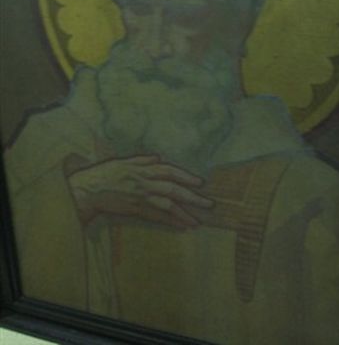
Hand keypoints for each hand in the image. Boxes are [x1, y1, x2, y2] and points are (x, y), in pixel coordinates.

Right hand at [68, 155, 213, 228]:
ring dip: (184, 213)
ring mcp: (140, 196)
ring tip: (198, 221)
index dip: (186, 176)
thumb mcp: (122, 161)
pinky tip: (181, 226)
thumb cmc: (102, 174)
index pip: (169, 170)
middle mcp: (144, 181)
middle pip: (173, 188)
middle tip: (208, 204)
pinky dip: (170, 221)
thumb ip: (142, 159)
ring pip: (167, 204)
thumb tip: (158, 157)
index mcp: (142, 167)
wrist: (85, 190)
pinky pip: (156, 217)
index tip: (200, 182)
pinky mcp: (134, 209)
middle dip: (192, 196)